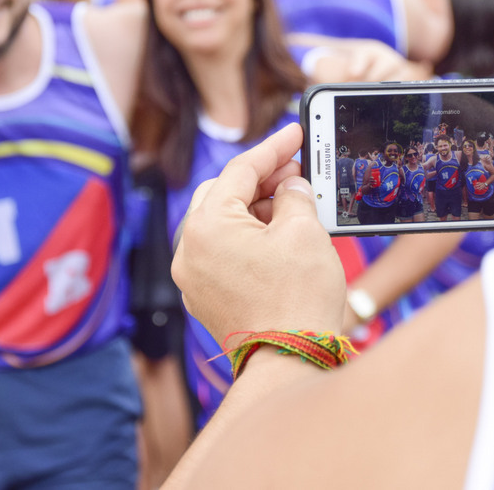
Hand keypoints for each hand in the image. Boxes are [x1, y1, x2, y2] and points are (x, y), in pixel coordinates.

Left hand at [171, 124, 344, 347]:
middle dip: (260, 179)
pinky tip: (278, 238)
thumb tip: (290, 186)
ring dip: (255, 210)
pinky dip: (247, 238)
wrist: (288, 361)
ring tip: (293, 208)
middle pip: (224, 194)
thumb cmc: (296, 299)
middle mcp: (189, 249)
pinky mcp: (204, 297)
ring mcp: (192, 276)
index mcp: (207, 226)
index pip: (240, 170)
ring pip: (221, 224)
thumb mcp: (304, 232)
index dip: (274, 148)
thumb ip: (294, 195)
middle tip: (295, 173)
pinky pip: (222, 252)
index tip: (294, 133)